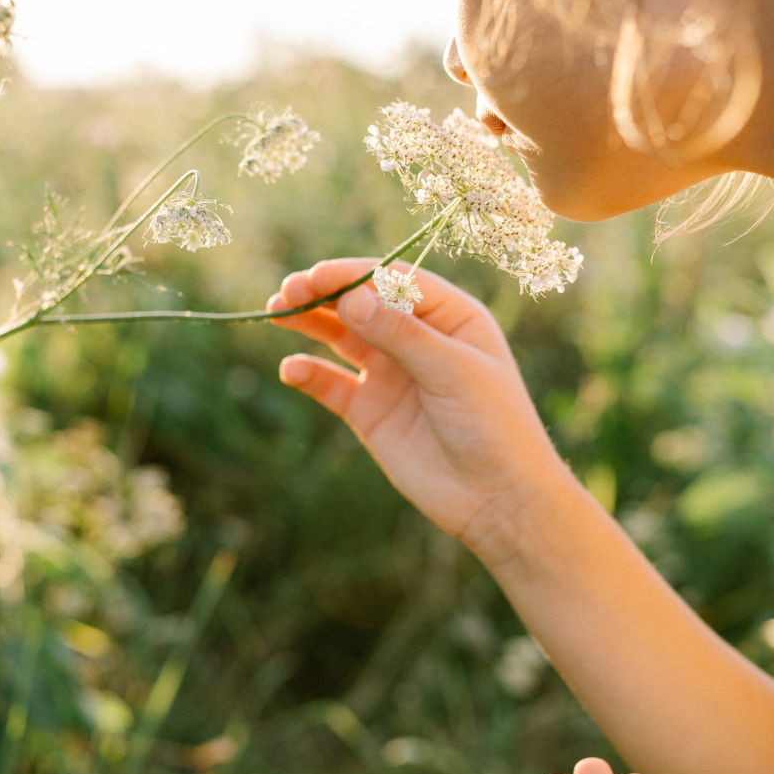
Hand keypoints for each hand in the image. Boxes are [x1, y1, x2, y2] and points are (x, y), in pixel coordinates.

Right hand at [268, 259, 574, 554]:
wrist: (497, 499)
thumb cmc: (493, 425)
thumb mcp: (452, 370)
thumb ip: (400, 334)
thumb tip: (349, 298)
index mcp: (450, 316)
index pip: (394, 280)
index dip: (353, 274)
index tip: (317, 276)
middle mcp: (418, 338)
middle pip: (361, 303)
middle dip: (324, 294)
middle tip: (288, 292)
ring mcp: (391, 373)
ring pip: (340, 337)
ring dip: (309, 322)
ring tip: (276, 313)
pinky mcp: (370, 411)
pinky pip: (331, 384)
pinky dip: (308, 374)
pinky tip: (291, 369)